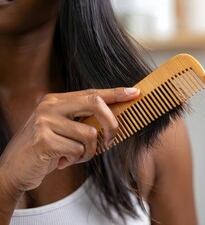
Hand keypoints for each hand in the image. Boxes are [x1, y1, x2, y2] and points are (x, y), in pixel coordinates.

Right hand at [0, 87, 139, 193]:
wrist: (15, 167)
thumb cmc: (46, 147)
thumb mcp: (64, 129)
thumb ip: (83, 121)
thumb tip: (114, 120)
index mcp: (57, 100)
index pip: (92, 92)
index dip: (115, 93)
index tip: (134, 92)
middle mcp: (51, 106)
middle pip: (95, 103)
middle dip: (111, 124)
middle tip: (111, 140)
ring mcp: (45, 121)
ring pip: (90, 134)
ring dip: (88, 151)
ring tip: (75, 156)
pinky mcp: (43, 140)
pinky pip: (77, 150)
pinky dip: (76, 160)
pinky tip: (62, 161)